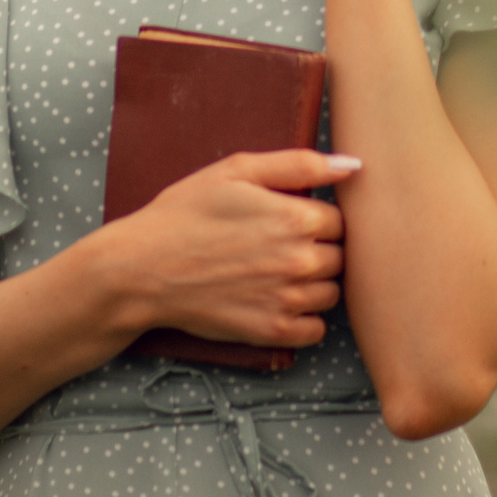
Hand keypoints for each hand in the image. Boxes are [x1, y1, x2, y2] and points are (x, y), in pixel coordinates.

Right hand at [102, 148, 352, 348]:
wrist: (142, 268)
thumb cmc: (186, 213)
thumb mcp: (237, 171)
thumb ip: (300, 164)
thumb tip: (353, 165)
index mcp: (295, 217)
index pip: (340, 220)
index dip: (316, 217)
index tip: (289, 219)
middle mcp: (299, 261)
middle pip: (341, 257)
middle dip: (318, 249)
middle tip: (280, 245)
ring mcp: (287, 300)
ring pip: (332, 293)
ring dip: (314, 283)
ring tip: (276, 271)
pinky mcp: (271, 331)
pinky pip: (315, 329)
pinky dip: (304, 318)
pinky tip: (277, 300)